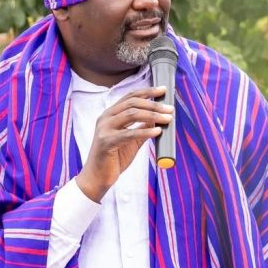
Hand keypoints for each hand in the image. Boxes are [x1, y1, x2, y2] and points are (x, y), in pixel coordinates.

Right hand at [76, 86, 172, 201]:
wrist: (97, 178)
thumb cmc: (114, 159)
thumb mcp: (131, 140)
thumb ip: (142, 127)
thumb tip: (157, 117)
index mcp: (110, 115)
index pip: (130, 97)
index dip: (148, 92)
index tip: (163, 90)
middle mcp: (105, 118)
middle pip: (132, 103)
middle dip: (153, 104)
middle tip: (170, 108)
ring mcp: (104, 129)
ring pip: (131, 114)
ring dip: (152, 115)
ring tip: (168, 118)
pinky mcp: (106, 142)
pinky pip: (129, 133)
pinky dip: (145, 131)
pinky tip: (157, 131)